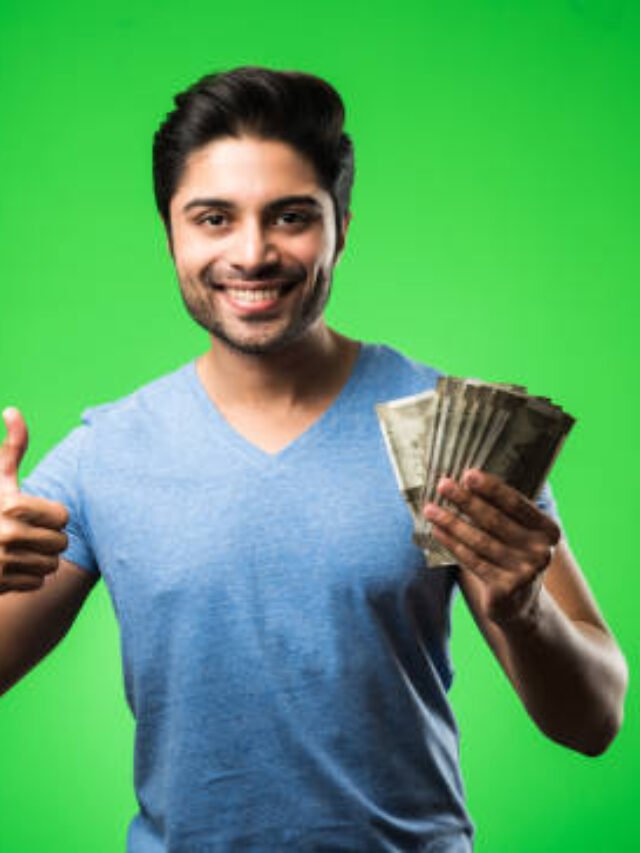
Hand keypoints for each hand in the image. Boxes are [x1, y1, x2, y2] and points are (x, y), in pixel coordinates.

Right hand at [0, 408, 68, 592]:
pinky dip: (27, 577)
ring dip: (39, 558)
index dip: (51, 515)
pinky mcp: (2, 585)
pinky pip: (38, 583)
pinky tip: (9, 567)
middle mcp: (7, 535)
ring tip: (17, 549)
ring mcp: (3, 564)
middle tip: (25, 533)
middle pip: (61, 542)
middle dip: (47, 538)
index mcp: (12, 506)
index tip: (33, 513)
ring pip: (51, 565)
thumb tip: (13, 410)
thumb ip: (11, 447)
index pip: (63, 516)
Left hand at [423, 469, 560, 625]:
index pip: (516, 504)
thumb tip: (466, 479)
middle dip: (465, 500)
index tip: (467, 474)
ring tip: (430, 508)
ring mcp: (525, 572)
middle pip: (495, 520)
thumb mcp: (520, 532)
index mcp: (549, 530)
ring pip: (480, 541)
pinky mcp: (505, 589)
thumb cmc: (514, 555)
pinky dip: (452, 544)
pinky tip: (437, 531)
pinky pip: (472, 561)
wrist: (521, 604)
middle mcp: (541, 551)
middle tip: (442, 485)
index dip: (491, 488)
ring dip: (452, 522)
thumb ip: (504, 510)